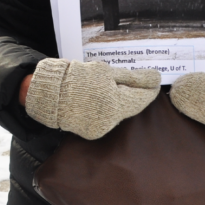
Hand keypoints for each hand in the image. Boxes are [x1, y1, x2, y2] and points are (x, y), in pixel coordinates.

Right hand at [24, 58, 159, 139]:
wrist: (50, 95)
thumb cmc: (78, 78)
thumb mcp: (105, 72)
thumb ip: (132, 77)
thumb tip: (154, 78)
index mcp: (116, 102)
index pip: (141, 98)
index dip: (149, 88)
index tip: (154, 81)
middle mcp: (112, 119)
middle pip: (132, 107)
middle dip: (135, 95)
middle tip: (136, 84)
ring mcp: (102, 128)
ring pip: (120, 113)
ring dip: (120, 103)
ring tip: (108, 90)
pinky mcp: (93, 133)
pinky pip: (106, 120)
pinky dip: (106, 111)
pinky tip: (97, 102)